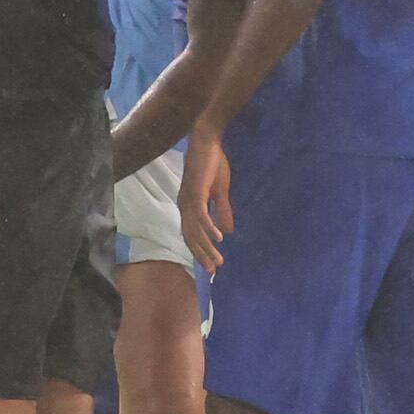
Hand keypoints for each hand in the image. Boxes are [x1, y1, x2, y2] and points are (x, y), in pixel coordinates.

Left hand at [180, 123, 233, 268]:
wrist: (207, 142)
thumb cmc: (213, 164)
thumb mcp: (221, 192)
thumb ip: (223, 211)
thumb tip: (228, 231)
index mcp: (189, 206)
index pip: (192, 234)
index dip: (201, 250)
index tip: (211, 266)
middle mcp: (185, 206)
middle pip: (191, 238)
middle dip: (202, 255)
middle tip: (213, 271)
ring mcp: (188, 200)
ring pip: (195, 231)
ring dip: (207, 247)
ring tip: (218, 260)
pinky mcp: (196, 193)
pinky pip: (201, 216)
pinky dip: (209, 229)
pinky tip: (219, 238)